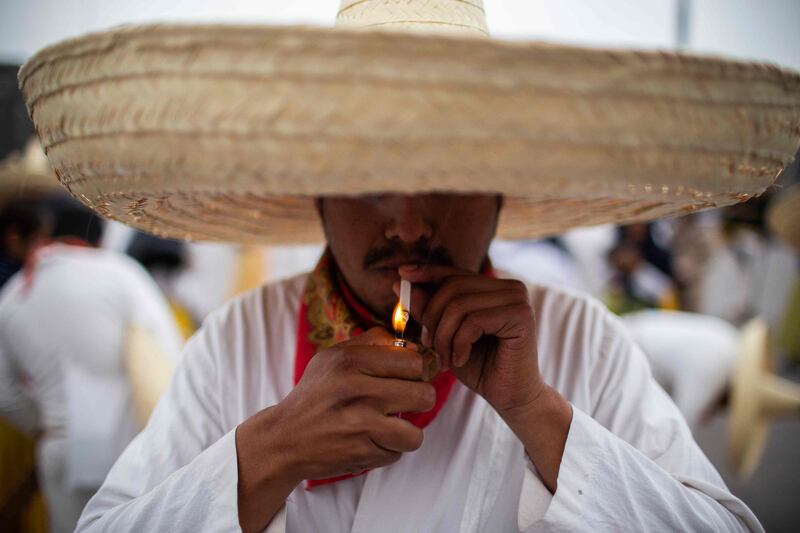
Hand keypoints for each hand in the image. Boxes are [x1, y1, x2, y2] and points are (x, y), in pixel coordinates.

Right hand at [236, 327, 433, 530]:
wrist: (283, 438)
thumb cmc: (315, 395)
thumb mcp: (334, 357)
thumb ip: (372, 343)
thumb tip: (412, 344)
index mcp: (351, 361)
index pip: (414, 361)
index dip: (416, 372)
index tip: (407, 378)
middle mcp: (356, 390)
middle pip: (424, 395)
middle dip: (418, 401)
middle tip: (403, 403)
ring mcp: (360, 424)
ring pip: (416, 433)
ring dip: (405, 433)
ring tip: (388, 427)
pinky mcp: (360, 453)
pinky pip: (396, 454)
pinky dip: (387, 451)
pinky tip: (369, 441)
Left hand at [396, 264, 544, 415]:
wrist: (511, 397)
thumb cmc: (480, 367)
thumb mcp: (446, 336)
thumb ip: (429, 309)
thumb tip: (400, 281)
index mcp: (495, 288)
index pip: (454, 273)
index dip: (427, 273)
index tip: (402, 275)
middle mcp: (510, 287)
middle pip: (453, 286)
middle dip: (432, 317)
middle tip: (428, 346)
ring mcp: (518, 300)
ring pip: (460, 305)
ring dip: (443, 336)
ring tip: (444, 359)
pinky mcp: (521, 316)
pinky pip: (473, 321)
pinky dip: (459, 344)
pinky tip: (460, 360)